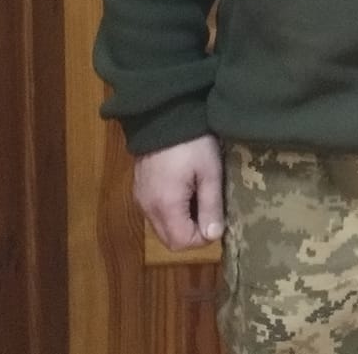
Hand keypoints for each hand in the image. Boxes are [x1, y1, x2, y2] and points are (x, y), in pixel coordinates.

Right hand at [133, 134, 223, 249]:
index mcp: (164, 206)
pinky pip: (156, 212)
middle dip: (192, 232)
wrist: (164, 116)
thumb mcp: (210, 172)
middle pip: (169, 239)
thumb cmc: (192, 143)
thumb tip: (214, 235)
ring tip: (200, 197)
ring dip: (182, 222)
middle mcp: (147, 208)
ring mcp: (140, 198)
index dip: (202, 238)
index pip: (180, 243)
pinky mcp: (139, 189)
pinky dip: (172, 211)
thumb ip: (211, 205)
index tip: (217, 220)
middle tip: (211, 210)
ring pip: (162, 227)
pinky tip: (186, 190)